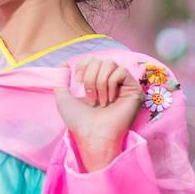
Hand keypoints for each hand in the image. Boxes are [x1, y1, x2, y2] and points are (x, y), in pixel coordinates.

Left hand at [51, 56, 143, 170]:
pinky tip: (110, 100)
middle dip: (90, 78)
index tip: (77, 82)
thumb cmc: (78, 120)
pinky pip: (122, 71)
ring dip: (100, 82)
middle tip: (90, 98)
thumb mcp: (63, 98)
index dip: (82, 66)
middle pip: (99, 60)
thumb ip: (60, 81)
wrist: (92, 134)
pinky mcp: (134, 89)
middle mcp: (110, 81)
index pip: (91, 59)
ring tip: (100, 101)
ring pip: (110, 63)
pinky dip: (111, 84)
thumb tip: (63, 64)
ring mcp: (123, 85)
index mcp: (96, 81)